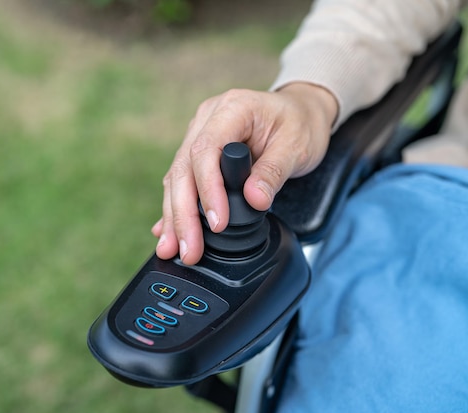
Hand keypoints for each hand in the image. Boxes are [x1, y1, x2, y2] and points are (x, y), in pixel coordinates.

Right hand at [151, 82, 337, 264]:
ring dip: (174, 216)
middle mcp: (207, 119)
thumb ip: (273, 172)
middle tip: (189, 249)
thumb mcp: (297, 146)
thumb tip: (254, 200)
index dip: (207, 189)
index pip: (206, 150)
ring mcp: (198, 134)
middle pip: (183, 168)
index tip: (217, 222)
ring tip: (172, 248)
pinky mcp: (197, 153)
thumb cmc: (300, 122)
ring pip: (176, 178)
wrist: (300, 110)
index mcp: (231, 109)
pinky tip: (166, 231)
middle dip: (183, 213)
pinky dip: (175, 208)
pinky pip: (180, 181)